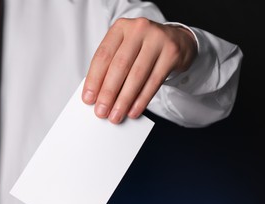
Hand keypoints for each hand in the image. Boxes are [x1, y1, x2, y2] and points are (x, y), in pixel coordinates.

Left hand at [82, 17, 196, 123]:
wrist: (176, 40)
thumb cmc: (144, 47)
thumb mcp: (125, 48)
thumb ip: (111, 66)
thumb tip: (98, 95)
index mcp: (121, 27)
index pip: (103, 55)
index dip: (94, 79)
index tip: (88, 98)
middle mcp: (139, 30)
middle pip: (120, 66)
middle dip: (108, 93)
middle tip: (101, 111)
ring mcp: (157, 40)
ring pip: (137, 76)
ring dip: (124, 100)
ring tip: (116, 115)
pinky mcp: (171, 53)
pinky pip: (154, 82)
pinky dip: (142, 99)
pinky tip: (133, 110)